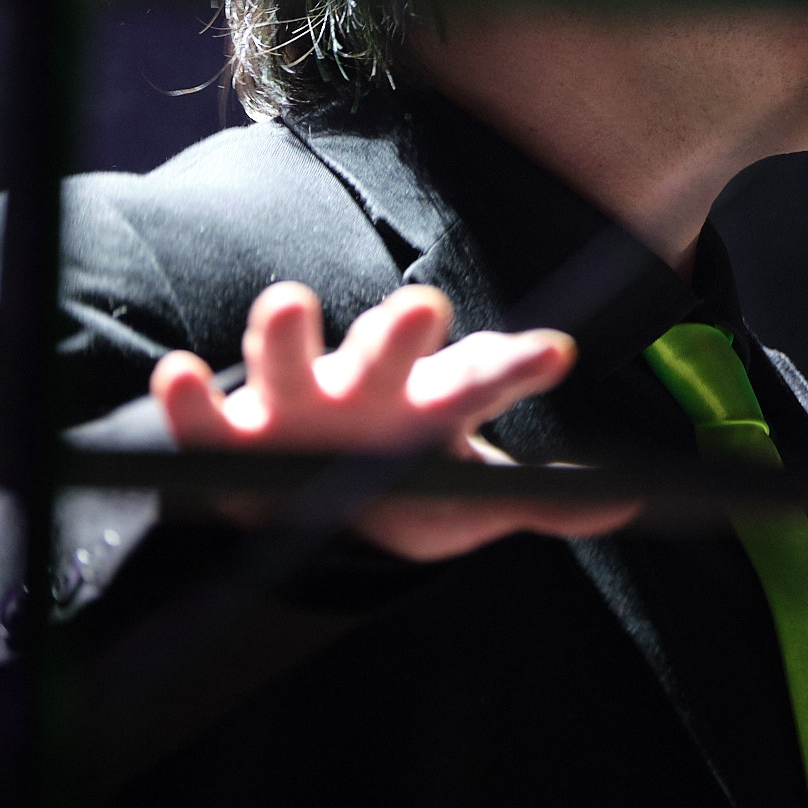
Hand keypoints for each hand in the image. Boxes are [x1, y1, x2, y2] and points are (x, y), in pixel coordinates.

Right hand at [150, 281, 637, 561]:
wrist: (311, 505)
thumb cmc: (401, 482)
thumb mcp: (470, 496)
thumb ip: (539, 500)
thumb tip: (628, 497)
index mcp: (431, 401)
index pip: (483, 377)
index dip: (516, 366)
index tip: (555, 355)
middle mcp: (366, 383)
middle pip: (388, 345)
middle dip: (403, 327)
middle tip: (426, 307)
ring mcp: (295, 400)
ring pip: (287, 354)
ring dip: (285, 331)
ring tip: (287, 302)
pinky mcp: (228, 435)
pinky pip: (201, 416)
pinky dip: (185, 396)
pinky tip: (178, 374)